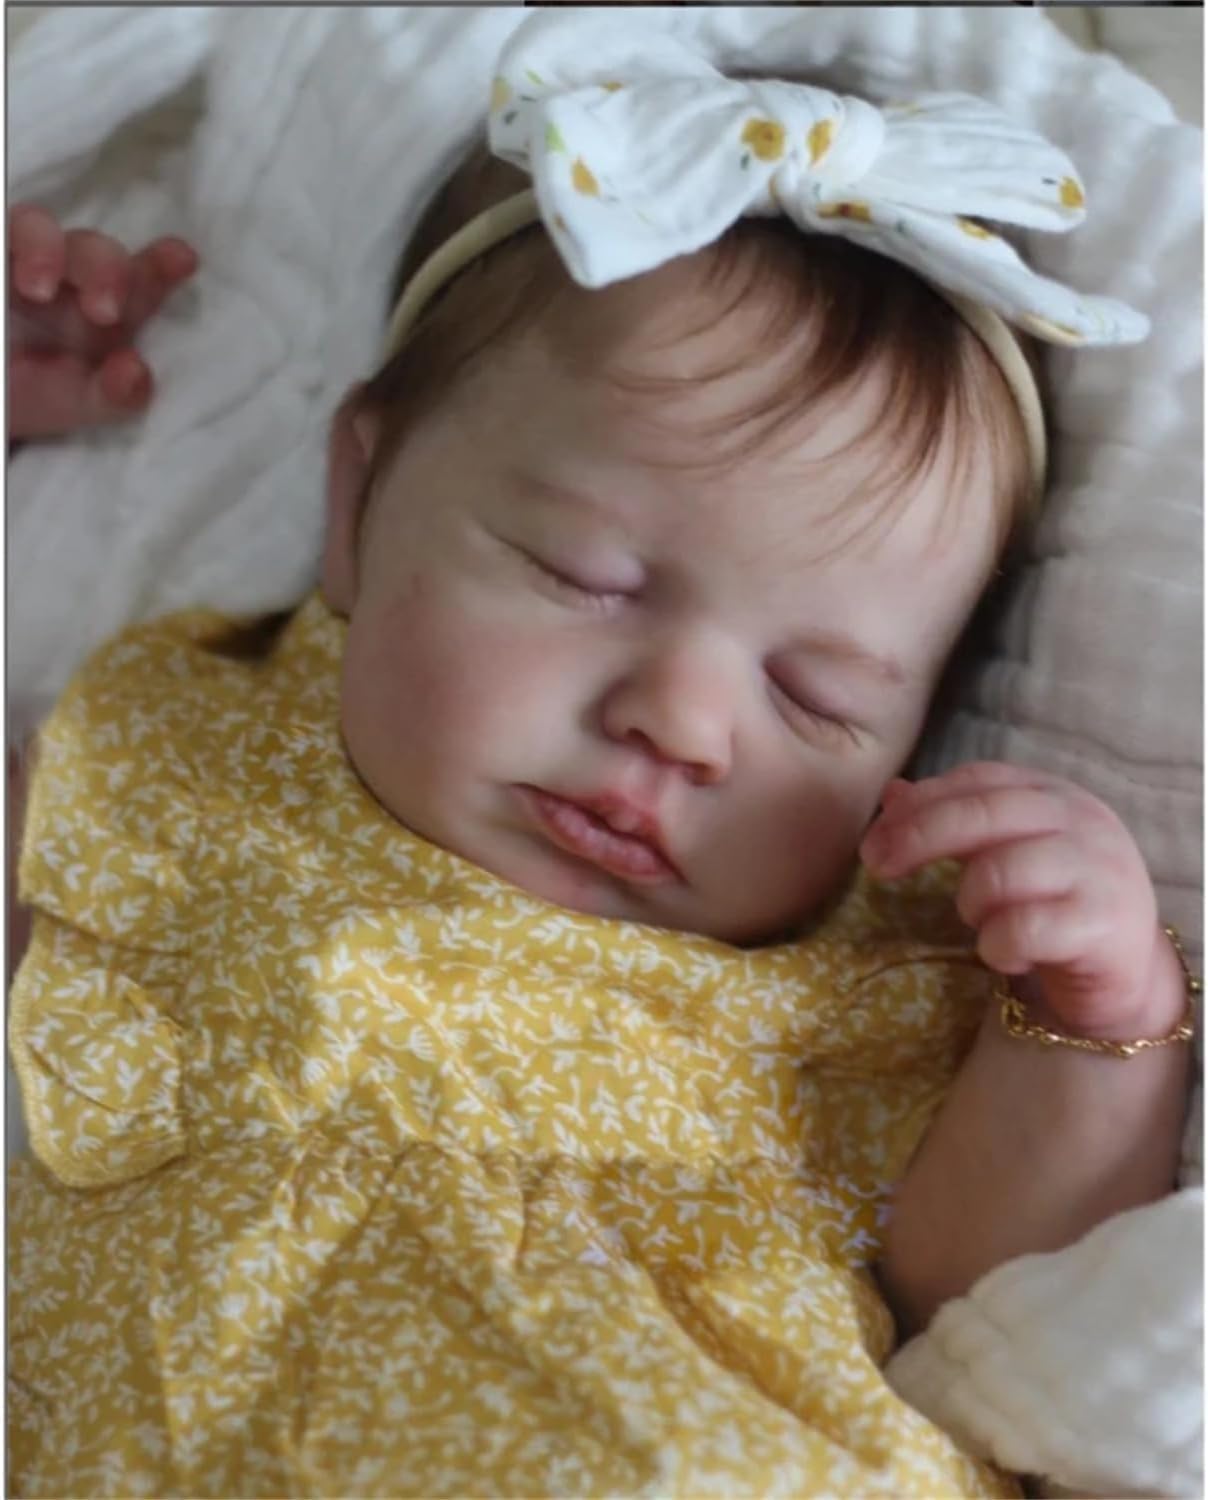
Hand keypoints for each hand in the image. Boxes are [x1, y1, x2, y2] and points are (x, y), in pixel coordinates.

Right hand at [9, 204, 197, 440]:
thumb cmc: (32, 392)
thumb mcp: (73, 402)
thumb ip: (112, 395)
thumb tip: (137, 373)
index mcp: (105, 307)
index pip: (140, 279)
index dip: (162, 264)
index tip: (183, 259)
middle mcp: (68, 274)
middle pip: (95, 249)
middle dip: (106, 271)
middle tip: (104, 313)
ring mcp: (20, 257)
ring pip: (36, 225)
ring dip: (44, 249)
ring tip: (36, 289)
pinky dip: (4, 248)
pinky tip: (5, 276)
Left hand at [860, 762, 1181, 1040]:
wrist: (1124, 972)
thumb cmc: (1051, 903)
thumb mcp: (1002, 853)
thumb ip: (953, 819)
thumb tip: (892, 793)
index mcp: (1054, 794)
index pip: (977, 780)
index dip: (919, 803)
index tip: (874, 838)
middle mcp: (1082, 821)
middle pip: (984, 814)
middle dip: (919, 838)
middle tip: (879, 868)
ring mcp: (1098, 870)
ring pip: (999, 873)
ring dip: (971, 905)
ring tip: (984, 923)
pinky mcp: (1103, 925)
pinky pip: (1023, 929)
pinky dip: (999, 946)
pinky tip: (1007, 954)